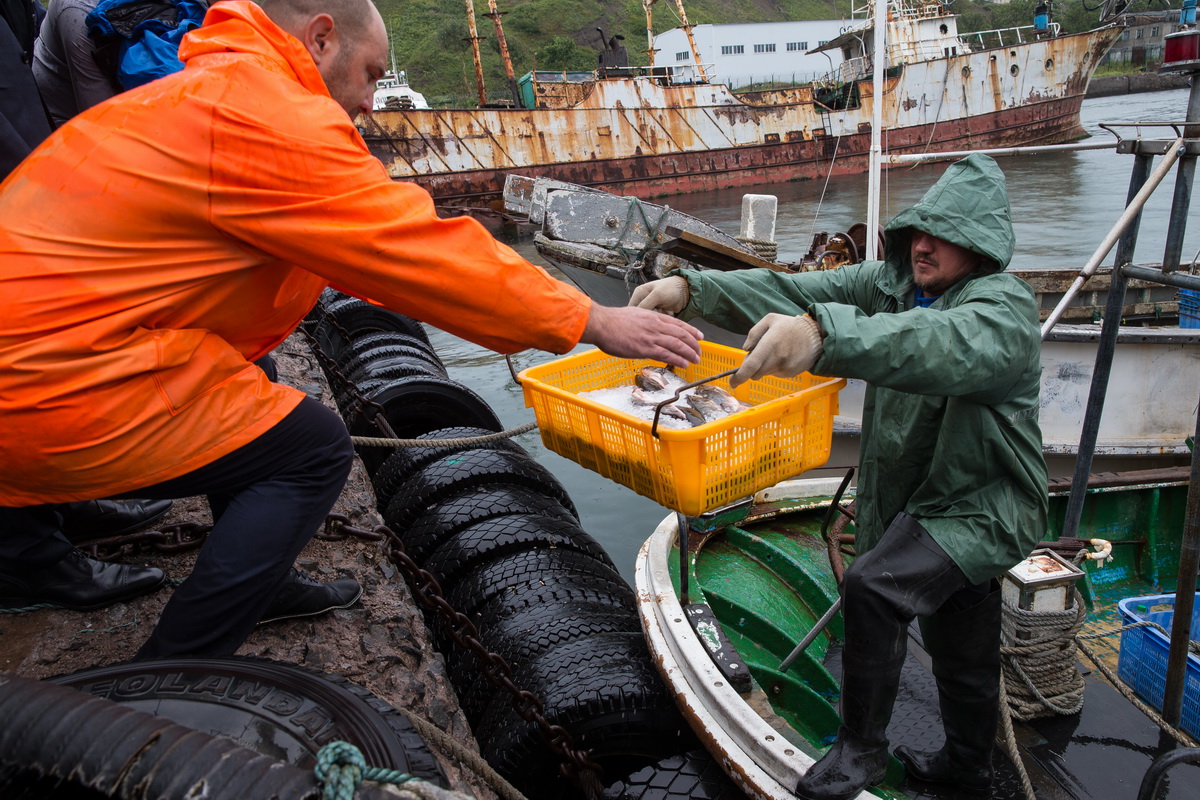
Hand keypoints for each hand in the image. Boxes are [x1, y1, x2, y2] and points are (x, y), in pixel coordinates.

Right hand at [581, 304, 702, 368]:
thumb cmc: (613, 321)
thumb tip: (648, 330)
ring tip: (696, 360)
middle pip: (682, 335)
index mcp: (653, 317)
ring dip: (690, 353)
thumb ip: (645, 323)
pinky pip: (667, 354)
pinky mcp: (645, 348)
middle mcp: (656, 326)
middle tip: (699, 351)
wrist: (602, 323)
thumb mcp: (634, 315)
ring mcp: (652, 337)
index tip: (699, 336)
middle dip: (694, 344)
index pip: (678, 324)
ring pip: (678, 345)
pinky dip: (678, 359)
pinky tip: (685, 364)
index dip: (691, 331)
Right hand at [628, 276, 688, 315]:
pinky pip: (657, 320)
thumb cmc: (672, 288)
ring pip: (650, 319)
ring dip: (659, 316)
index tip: (649, 313)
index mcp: (639, 293)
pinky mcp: (658, 311)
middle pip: (642, 315)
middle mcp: (643, 300)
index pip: (633, 308)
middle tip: (659, 308)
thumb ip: (645, 305)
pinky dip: (664, 317)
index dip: (640, 314)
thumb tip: (637, 315)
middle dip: (652, 314)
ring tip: (665, 308)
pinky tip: (668, 310)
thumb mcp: (657, 295)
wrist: (686, 291)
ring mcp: (651, 306)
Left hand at [730, 314, 822, 388]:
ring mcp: (784, 368)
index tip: (732, 383)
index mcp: (770, 344)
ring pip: (764, 374)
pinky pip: (774, 374)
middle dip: (750, 368)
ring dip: (763, 367)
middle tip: (757, 355)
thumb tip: (745, 349)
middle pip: (755, 373)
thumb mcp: (770, 320)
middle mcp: (777, 358)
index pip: (751, 365)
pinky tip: (783, 356)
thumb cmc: (790, 326)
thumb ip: (754, 333)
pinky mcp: (790, 373)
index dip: (739, 377)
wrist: (816, 336)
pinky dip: (773, 367)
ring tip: (775, 351)